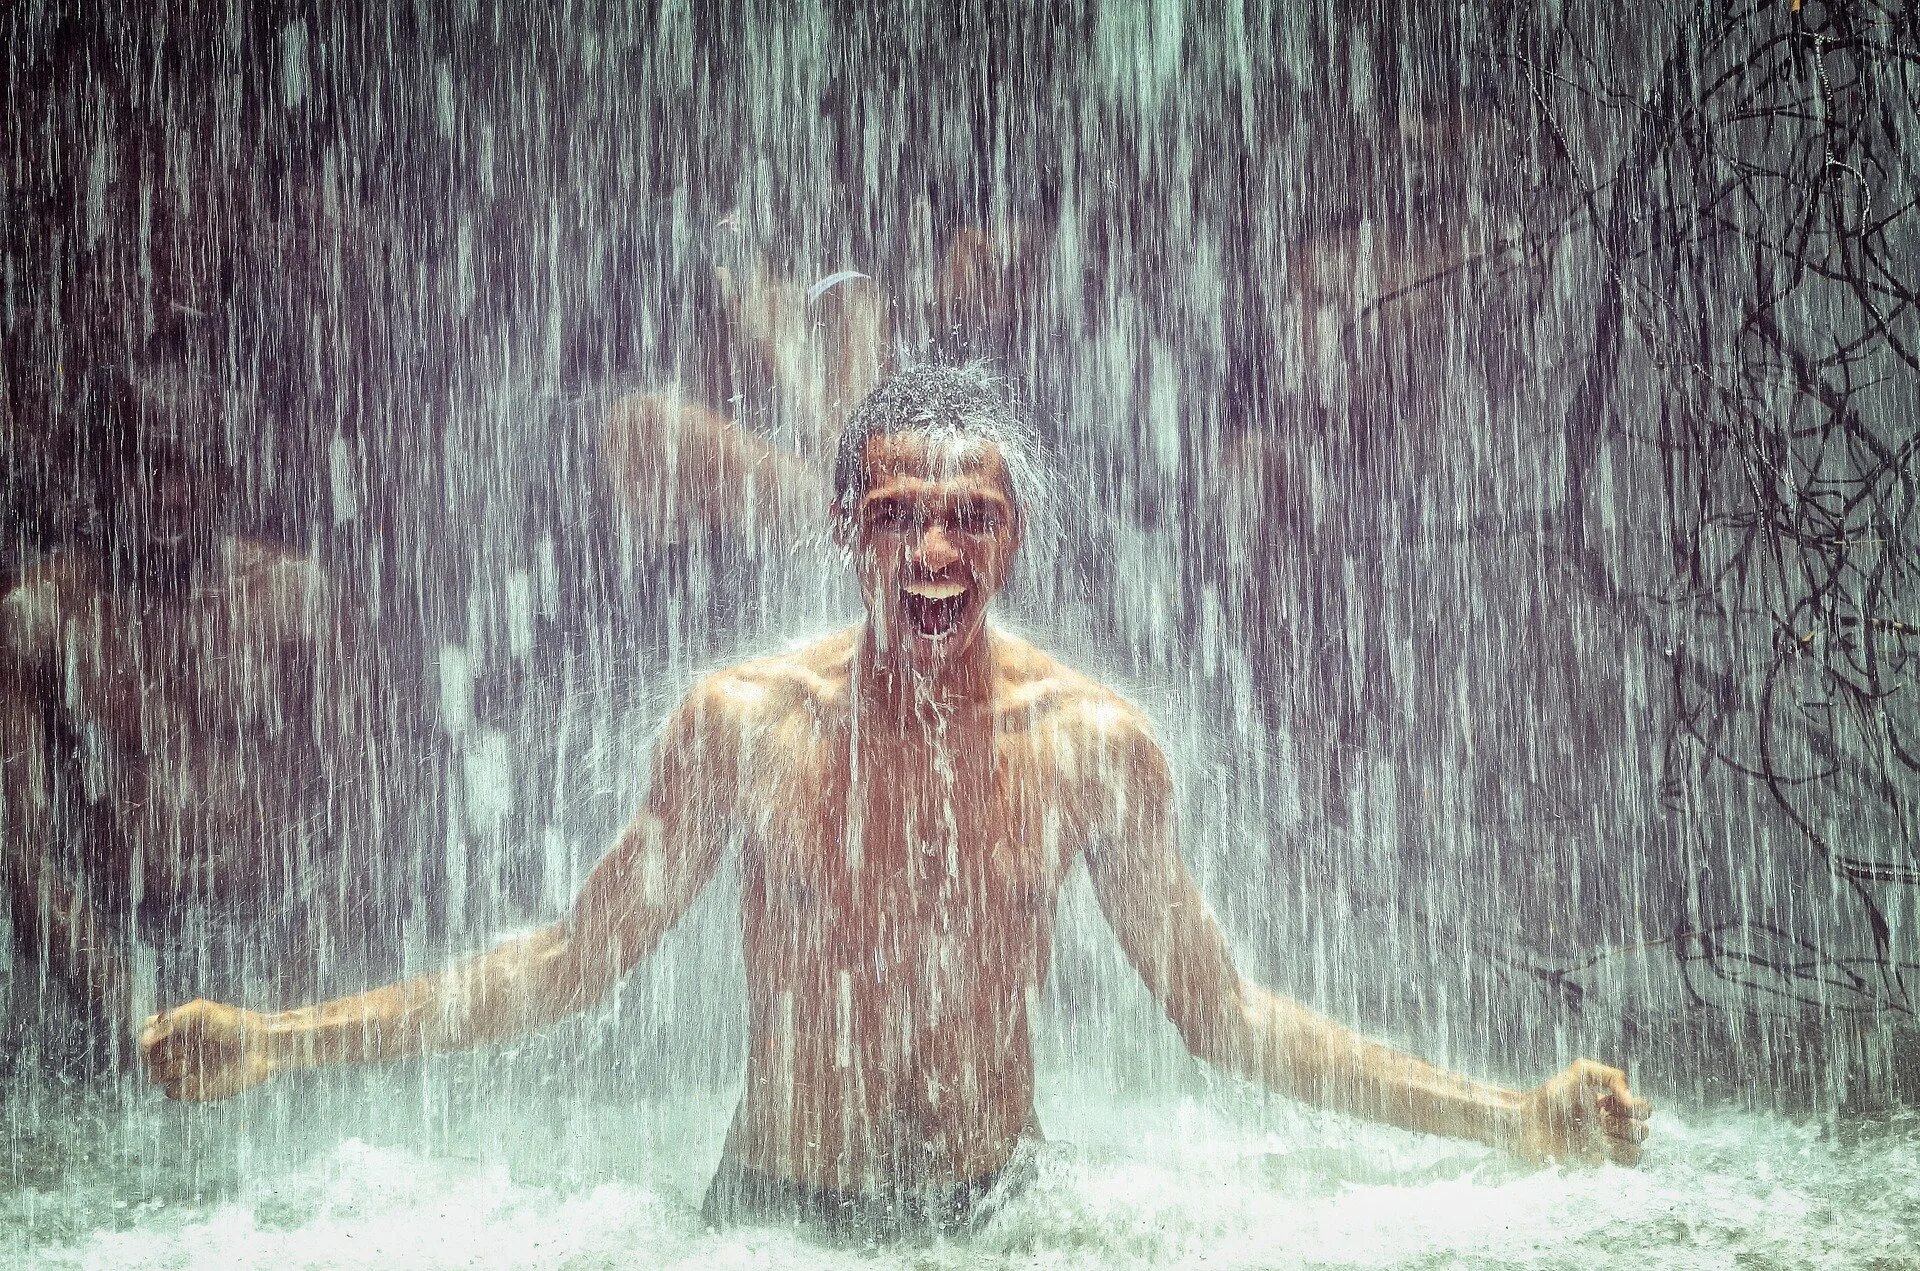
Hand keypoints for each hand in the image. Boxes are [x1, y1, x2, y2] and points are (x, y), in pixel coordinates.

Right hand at [140, 998, 275, 1102]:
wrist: (261, 1047)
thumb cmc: (234, 1024)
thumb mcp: (200, 1012)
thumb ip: (170, 1020)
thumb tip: (143, 1040)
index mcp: (178, 1031)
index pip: (146, 1035)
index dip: (148, 1037)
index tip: (161, 1035)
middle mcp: (179, 1051)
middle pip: (148, 1057)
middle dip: (160, 1053)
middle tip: (184, 1047)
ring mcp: (185, 1071)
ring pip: (156, 1075)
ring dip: (170, 1068)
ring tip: (192, 1060)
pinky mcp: (193, 1090)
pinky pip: (171, 1092)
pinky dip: (180, 1085)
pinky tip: (197, 1075)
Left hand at [1516, 1059, 1651, 1165]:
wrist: (1526, 1120)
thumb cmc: (1550, 1095)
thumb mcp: (1581, 1071)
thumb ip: (1611, 1076)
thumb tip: (1630, 1101)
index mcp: (1609, 1105)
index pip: (1644, 1109)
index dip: (1636, 1107)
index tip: (1613, 1102)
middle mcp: (1609, 1126)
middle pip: (1643, 1131)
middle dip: (1627, 1124)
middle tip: (1602, 1119)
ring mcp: (1602, 1145)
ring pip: (1637, 1151)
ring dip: (1622, 1142)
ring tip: (1598, 1134)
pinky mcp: (1594, 1161)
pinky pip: (1620, 1165)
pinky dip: (1612, 1155)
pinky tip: (1592, 1145)